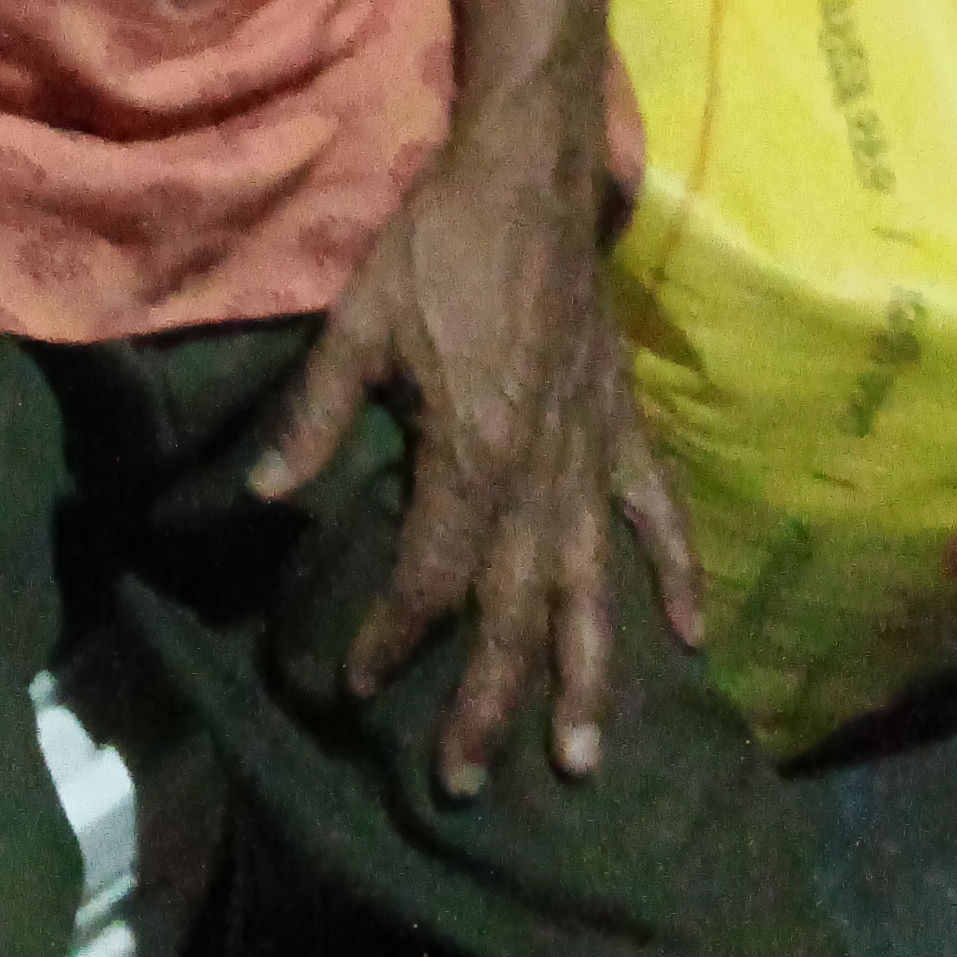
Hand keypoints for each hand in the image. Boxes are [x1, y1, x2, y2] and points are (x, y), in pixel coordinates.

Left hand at [247, 126, 700, 794]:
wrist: (529, 175)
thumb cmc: (436, 243)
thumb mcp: (358, 323)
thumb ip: (315, 417)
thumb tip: (264, 497)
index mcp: (472, 454)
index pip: (432, 576)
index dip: (393, 636)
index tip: (358, 684)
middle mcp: (541, 475)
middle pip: (516, 611)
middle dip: (488, 702)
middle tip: (464, 782)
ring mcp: (591, 454)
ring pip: (593, 588)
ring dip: (586, 676)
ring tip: (578, 759)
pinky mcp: (624, 422)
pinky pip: (659, 512)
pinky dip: (678, 571)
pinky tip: (691, 636)